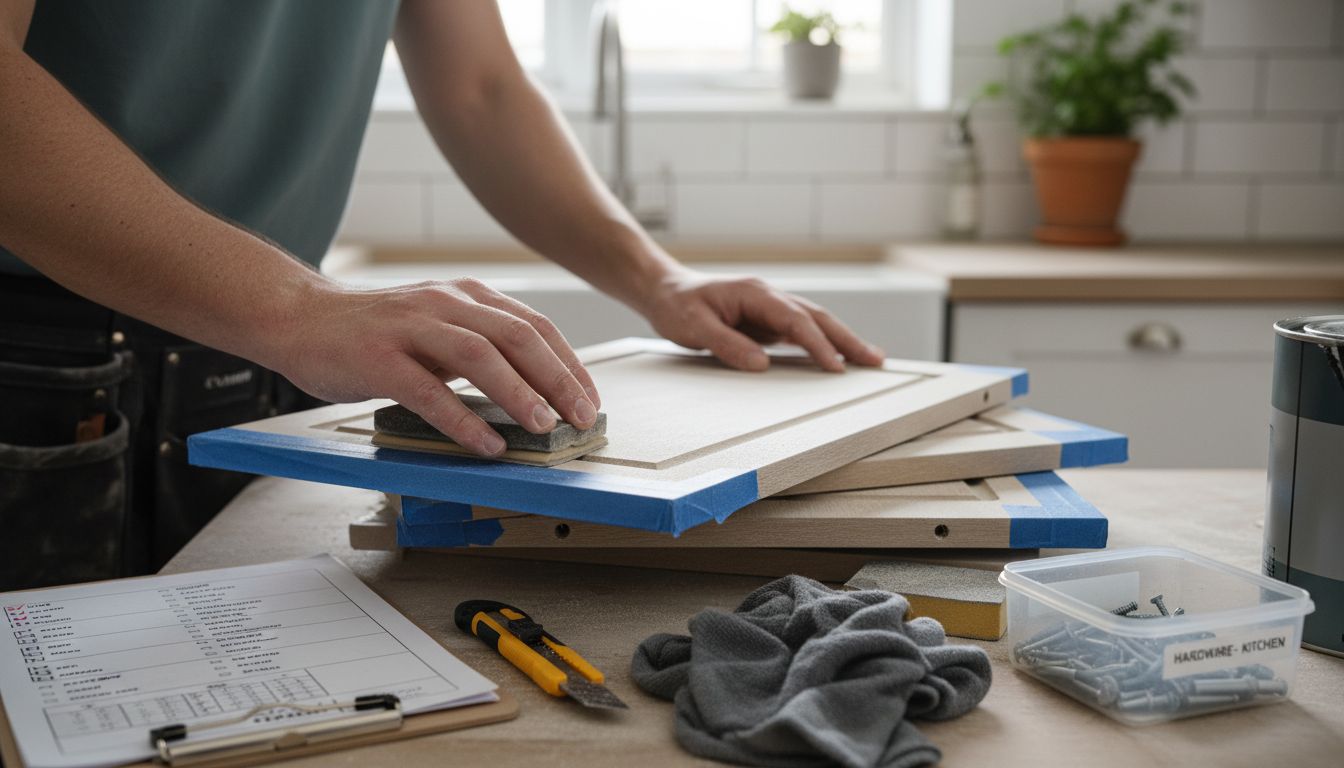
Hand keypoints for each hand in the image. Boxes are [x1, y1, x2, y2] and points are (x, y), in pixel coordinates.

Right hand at [277, 278, 599, 456]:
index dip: (569, 364)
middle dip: (557, 379)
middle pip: (517, 336)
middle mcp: (444, 304)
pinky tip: (486, 444)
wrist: (299, 318)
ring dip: (518, 393)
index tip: (590, 399)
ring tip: (543, 427)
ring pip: (479, 356)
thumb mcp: (438, 327)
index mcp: (465, 296)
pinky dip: (462, 420)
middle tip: (580, 417)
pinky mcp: (378, 358)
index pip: (534, 326)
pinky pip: (428, 391)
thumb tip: (538, 388)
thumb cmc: (374, 332)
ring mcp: (410, 328)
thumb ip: (481, 346)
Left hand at [639, 270, 884, 371]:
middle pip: (817, 317)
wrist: (664, 290)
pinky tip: (836, 358)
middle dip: (847, 339)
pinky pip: (801, 332)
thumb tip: (762, 364)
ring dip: (841, 341)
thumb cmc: (676, 306)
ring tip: (869, 360)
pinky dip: (822, 343)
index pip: (796, 320)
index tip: (836, 367)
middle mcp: (769, 297)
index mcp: (755, 293)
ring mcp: (770, 308)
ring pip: (814, 323)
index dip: (818, 344)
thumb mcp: (693, 327)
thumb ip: (727, 344)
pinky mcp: (766, 320)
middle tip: (876, 360)